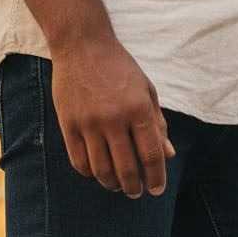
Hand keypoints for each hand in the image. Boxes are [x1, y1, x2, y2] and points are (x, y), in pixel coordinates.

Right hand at [50, 40, 174, 198]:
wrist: (82, 43)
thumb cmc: (120, 69)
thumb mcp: (146, 91)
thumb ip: (158, 124)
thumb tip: (169, 155)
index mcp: (138, 109)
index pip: (151, 155)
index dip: (156, 178)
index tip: (156, 190)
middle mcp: (114, 118)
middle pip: (126, 168)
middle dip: (134, 187)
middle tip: (136, 192)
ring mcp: (89, 122)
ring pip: (102, 170)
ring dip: (112, 184)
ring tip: (117, 186)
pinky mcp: (68, 123)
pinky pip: (80, 161)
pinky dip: (90, 173)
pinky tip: (98, 172)